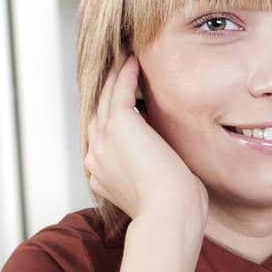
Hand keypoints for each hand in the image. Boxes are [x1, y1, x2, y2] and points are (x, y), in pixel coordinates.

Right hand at [84, 55, 206, 233]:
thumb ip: (155, 172)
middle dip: (109, 89)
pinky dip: (125, 72)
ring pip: (105, 97)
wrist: (170, 217)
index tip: (129, 99)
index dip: (116, 115)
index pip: (105, 136)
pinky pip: (117, 90)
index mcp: (102, 173)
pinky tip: (135, 58)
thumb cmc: (175, 212)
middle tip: (121, 67)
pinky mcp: (118, 126)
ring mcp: (103, 140)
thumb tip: (169, 164)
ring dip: (115, 74)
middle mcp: (96, 155)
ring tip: (127, 55)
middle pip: (99, 112)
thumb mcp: (158, 189)